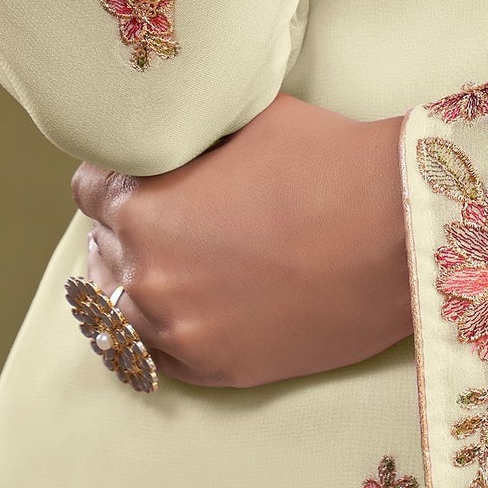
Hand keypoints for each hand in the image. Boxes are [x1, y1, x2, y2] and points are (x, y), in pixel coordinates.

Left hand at [74, 91, 413, 387]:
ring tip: (171, 257)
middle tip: (164, 207)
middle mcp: (150, 276)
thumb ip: (195, 132)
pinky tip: (185, 302)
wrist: (397, 231)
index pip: (89, 190)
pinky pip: (157, 355)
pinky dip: (162, 327)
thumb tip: (178, 126)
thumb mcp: (250, 118)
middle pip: (103, 249)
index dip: (114, 171)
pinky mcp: (218, 368)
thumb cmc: (329, 162)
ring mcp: (182, 330)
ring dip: (137, 279)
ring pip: (120, 309)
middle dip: (127, 223)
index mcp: (147, 209)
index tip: (135, 168)